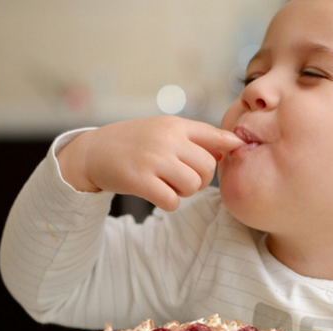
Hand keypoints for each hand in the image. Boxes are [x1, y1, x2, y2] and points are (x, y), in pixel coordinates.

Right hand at [57, 116, 244, 210]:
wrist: (94, 151)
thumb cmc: (135, 142)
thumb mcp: (163, 130)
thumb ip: (195, 138)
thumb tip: (230, 148)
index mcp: (175, 125)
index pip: (214, 134)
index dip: (230, 144)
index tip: (238, 148)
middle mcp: (166, 139)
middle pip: (207, 167)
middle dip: (200, 179)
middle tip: (182, 178)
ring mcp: (153, 159)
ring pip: (192, 185)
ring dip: (184, 192)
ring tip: (168, 184)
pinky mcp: (140, 179)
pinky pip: (172, 200)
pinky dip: (169, 202)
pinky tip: (157, 194)